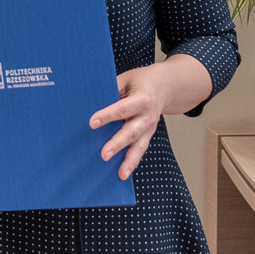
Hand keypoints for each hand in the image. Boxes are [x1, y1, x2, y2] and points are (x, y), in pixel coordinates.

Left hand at [89, 54, 211, 179]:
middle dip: (118, 144)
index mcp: (142, 99)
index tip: (92, 123)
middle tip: (104, 155)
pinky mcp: (148, 135)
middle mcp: (147, 116)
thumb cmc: (140, 82)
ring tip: (120, 174)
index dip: (108, 115)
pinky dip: (133, 162)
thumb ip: (111, 90)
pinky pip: (140, 150)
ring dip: (129, 161)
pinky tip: (123, 173)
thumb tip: (89, 102)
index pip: (123, 108)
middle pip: (132, 131)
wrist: (165, 86)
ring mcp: (149, 128)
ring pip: (139, 146)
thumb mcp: (126, 79)